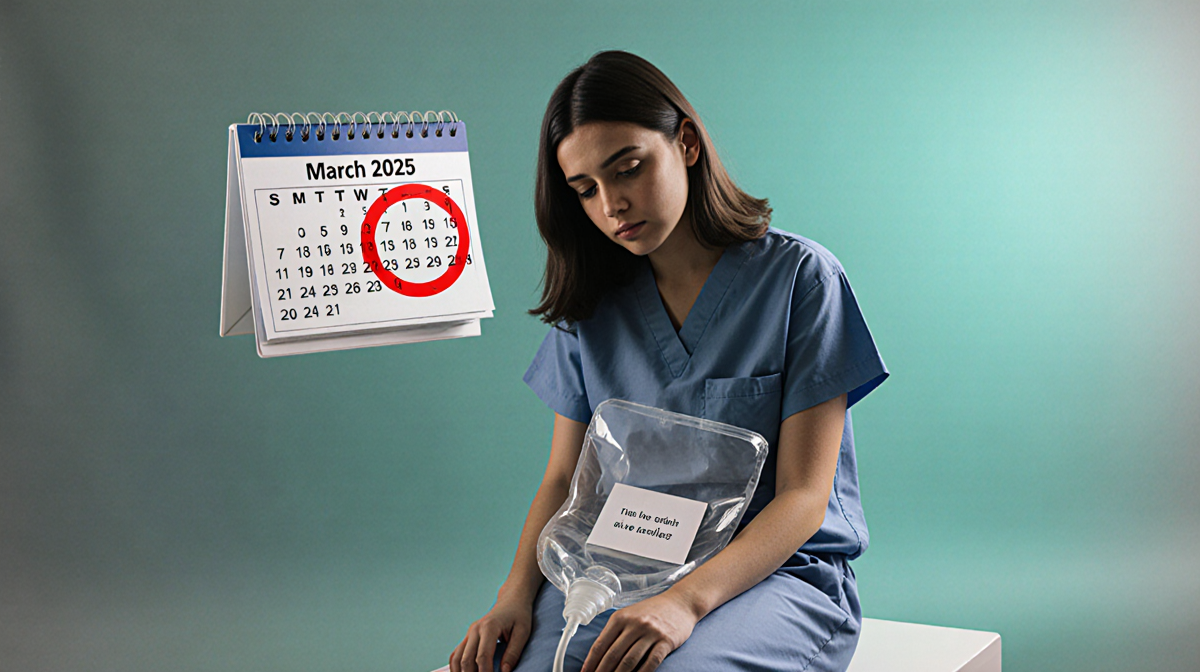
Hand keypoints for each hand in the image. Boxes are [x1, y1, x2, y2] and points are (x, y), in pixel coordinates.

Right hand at [450, 594, 532, 671]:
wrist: (511, 601)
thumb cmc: (519, 616)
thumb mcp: (523, 632)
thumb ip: (513, 652)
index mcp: (489, 627)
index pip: (482, 656)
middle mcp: (475, 629)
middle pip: (467, 660)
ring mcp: (469, 633)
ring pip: (458, 658)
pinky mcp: (468, 637)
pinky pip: (456, 655)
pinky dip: (456, 667)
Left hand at [580, 591, 698, 671]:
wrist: (680, 603)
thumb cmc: (651, 611)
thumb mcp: (629, 615)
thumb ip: (615, 632)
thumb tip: (598, 656)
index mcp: (620, 617)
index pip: (600, 644)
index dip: (591, 662)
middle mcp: (634, 624)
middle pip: (613, 654)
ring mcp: (650, 632)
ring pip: (629, 661)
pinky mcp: (665, 641)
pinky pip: (651, 662)